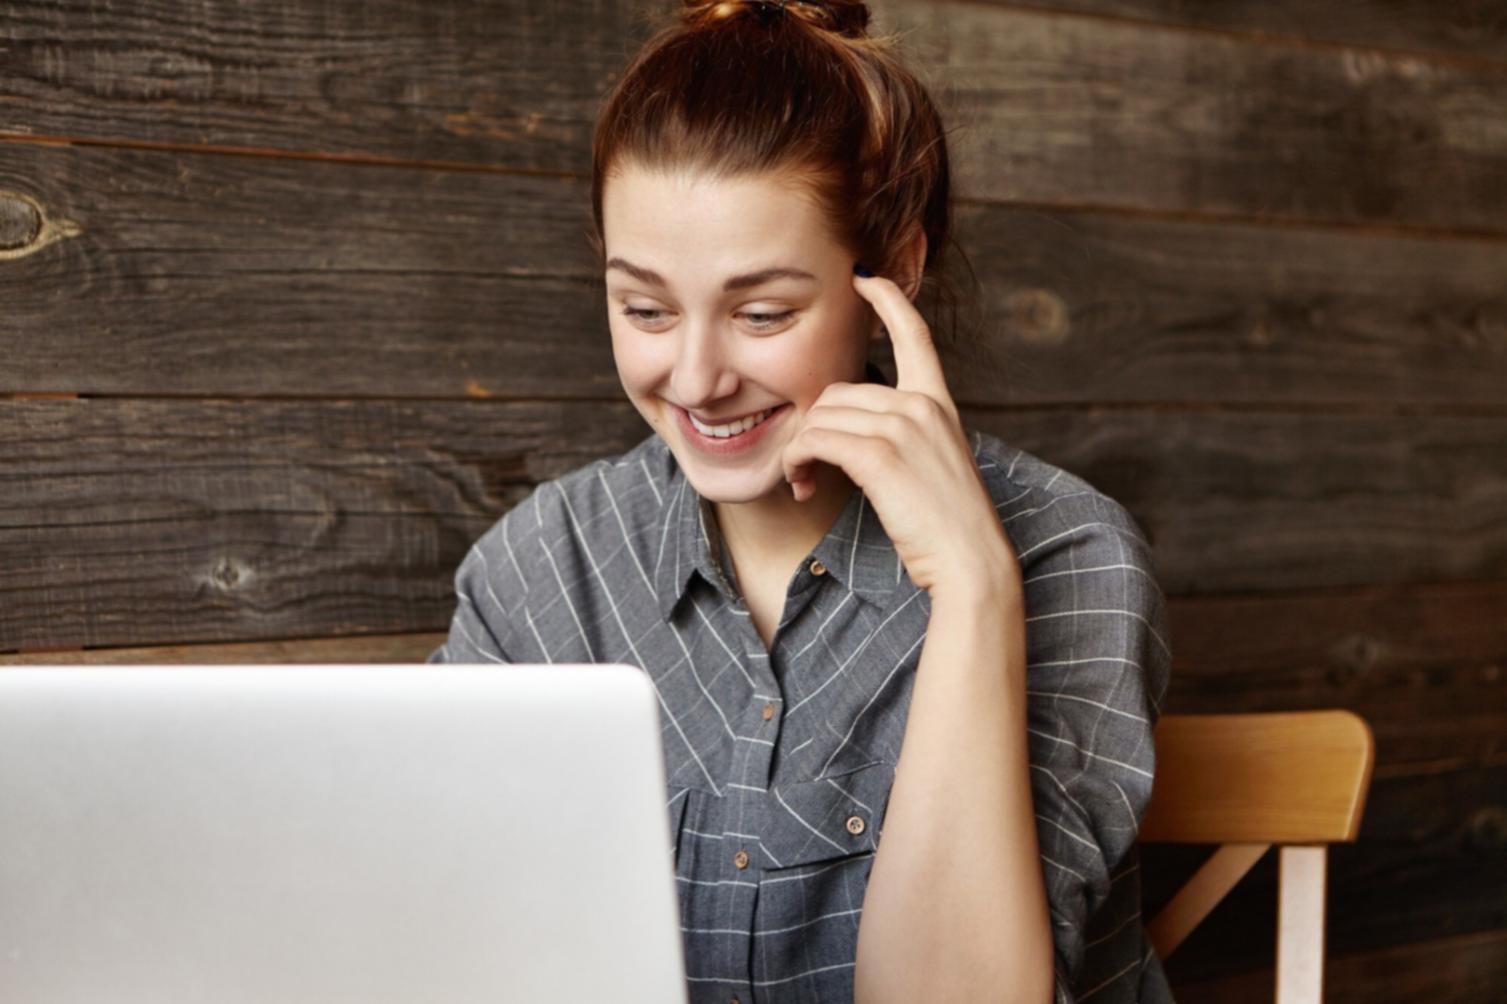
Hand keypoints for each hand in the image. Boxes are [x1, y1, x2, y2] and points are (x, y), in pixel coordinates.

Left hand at [781, 266, 1020, 596]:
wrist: (971, 564)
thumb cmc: (948, 529)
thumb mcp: (933, 468)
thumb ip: (901, 439)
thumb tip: (846, 435)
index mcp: (939, 404)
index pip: (915, 335)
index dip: (888, 300)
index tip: (865, 276)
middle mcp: (923, 406)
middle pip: (838, 392)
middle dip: (812, 430)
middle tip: (807, 471)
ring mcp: (904, 427)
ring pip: (820, 416)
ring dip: (799, 451)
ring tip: (804, 483)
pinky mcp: (881, 455)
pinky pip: (815, 440)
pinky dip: (797, 462)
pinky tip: (803, 487)